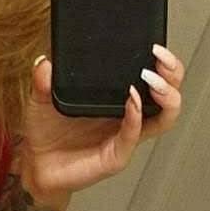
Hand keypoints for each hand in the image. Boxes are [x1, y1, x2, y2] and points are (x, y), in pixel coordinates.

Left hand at [19, 45, 184, 210]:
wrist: (36, 164)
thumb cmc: (46, 131)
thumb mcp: (41, 99)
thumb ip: (43, 81)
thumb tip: (44, 61)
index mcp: (118, 99)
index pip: (154, 77)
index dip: (164, 62)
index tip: (156, 46)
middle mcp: (128, 117)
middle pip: (169, 95)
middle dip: (172, 74)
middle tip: (160, 59)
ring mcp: (125, 136)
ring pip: (163, 118)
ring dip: (164, 96)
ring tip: (151, 80)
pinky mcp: (116, 156)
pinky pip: (132, 136)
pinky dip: (135, 118)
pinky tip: (132, 102)